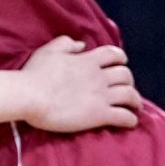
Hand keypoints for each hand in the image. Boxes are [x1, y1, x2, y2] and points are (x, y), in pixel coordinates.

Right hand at [20, 36, 139, 134]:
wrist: (30, 96)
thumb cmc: (35, 74)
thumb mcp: (49, 50)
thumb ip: (66, 44)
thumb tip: (81, 45)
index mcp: (88, 60)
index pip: (113, 54)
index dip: (121, 58)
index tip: (122, 63)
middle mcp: (99, 76)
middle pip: (125, 75)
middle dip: (128, 80)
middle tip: (125, 87)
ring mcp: (101, 96)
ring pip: (130, 94)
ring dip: (135, 99)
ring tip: (134, 105)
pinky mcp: (99, 114)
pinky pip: (124, 116)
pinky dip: (131, 119)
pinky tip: (131, 122)